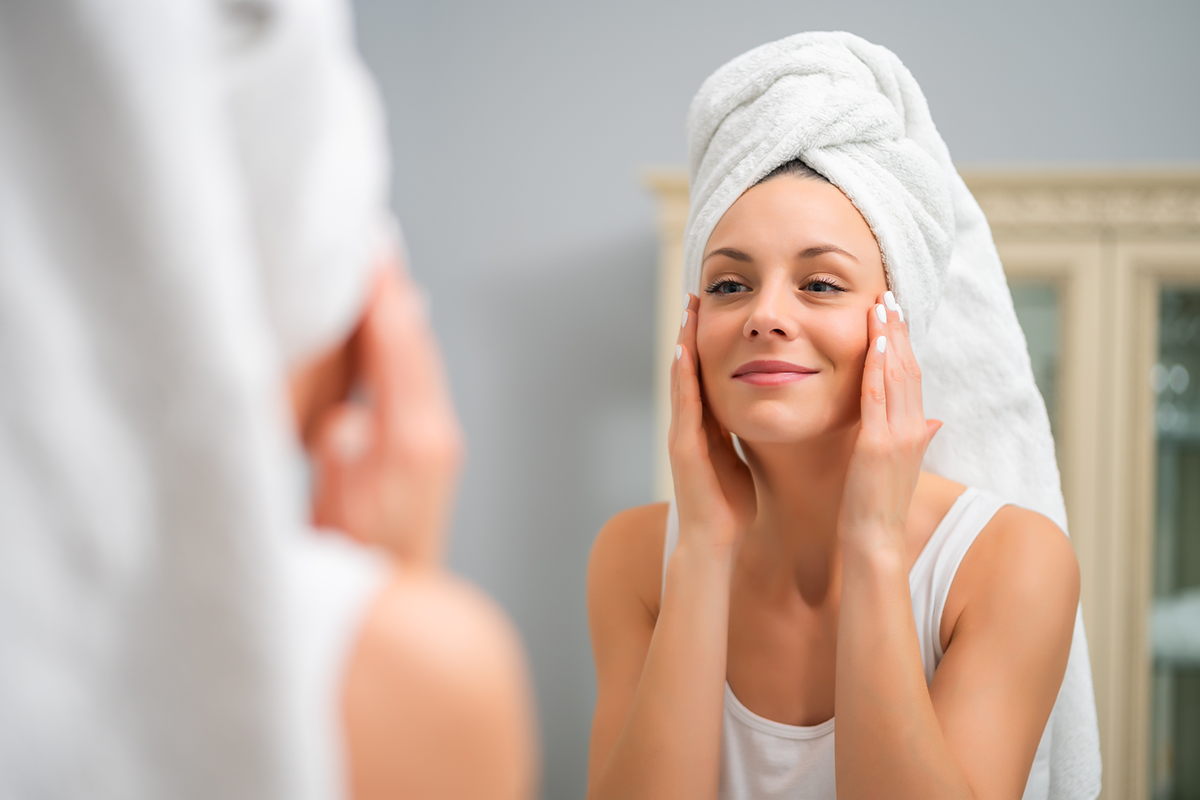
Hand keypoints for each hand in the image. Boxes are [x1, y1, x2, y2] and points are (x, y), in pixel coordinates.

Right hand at [309, 258, 463, 567]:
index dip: (382, 296)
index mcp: (415, 443)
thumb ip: (343, 467)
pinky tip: (389, 326)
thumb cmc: (359, 569)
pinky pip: (414, 375)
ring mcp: (435, 438)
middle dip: (394, 288)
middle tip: (375, 237)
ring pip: (417, 356)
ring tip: (380, 265)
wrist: (396, 605)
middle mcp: (434, 433)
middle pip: (416, 342)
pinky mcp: (427, 446)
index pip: (399, 350)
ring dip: (399, 308)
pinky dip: (400, 340)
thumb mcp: (338, 521)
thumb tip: (346, 421)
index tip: (367, 249)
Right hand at [669, 293, 756, 554]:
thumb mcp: (740, 460)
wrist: (715, 543)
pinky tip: (686, 353)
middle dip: (692, 332)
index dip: (708, 343)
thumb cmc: (730, 507)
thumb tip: (758, 416)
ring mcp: (683, 436)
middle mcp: (690, 427)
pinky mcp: (684, 450)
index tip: (714, 310)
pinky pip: (684, 407)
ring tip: (689, 310)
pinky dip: (683, 379)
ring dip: (684, 344)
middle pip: (689, 370)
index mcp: (706, 429)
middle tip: (695, 295)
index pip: (706, 376)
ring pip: (682, 381)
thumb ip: (741, 438)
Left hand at [838, 293, 940, 550]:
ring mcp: (897, 436)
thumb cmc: (878, 507)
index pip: (913, 378)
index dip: (906, 345)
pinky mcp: (877, 445)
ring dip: (889, 338)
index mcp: (917, 433)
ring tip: (882, 306)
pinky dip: (877, 366)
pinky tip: (874, 342)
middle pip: (909, 368)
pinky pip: (877, 397)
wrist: (875, 541)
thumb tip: (935, 421)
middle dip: (900, 330)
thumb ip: (916, 440)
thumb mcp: (900, 468)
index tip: (898, 316)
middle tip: (891, 296)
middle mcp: (913, 430)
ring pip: (896, 376)